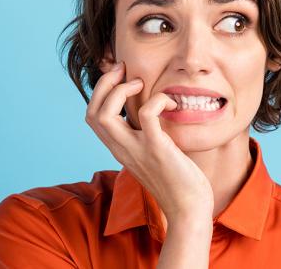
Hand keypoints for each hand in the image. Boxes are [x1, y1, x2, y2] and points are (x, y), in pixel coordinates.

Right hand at [84, 61, 213, 221]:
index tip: (119, 76)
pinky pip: (148, 114)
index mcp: (120, 149)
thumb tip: (153, 116)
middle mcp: (122, 149)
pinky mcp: (158, 149)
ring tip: (141, 84)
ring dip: (121, 90)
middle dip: (104, 84)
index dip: (100, 93)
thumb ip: (146, 138)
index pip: (92, 118)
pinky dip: (157, 99)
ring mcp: (137, 150)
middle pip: (92, 113)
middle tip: (125, 71)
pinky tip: (171, 103)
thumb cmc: (178, 182)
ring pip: (105, 115)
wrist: (189, 210)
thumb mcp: (154, 155)